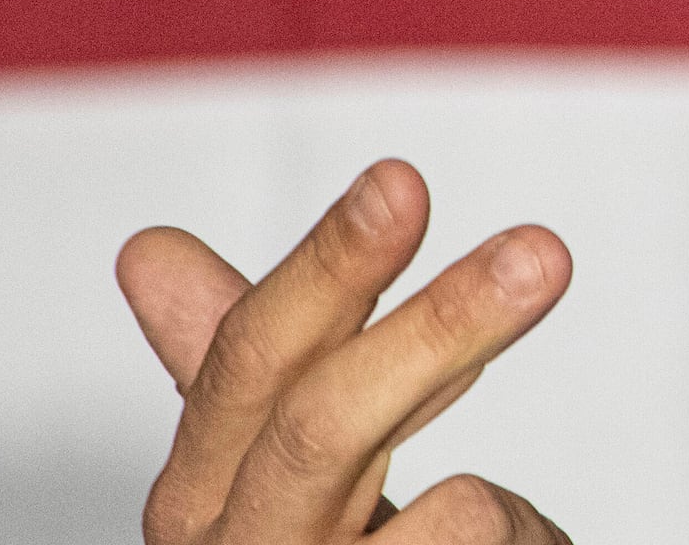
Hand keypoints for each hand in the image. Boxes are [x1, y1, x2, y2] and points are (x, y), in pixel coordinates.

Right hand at [117, 158, 575, 542]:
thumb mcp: (304, 468)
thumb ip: (255, 371)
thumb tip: (145, 250)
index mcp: (204, 501)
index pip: (248, 367)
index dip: (326, 272)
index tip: (402, 180)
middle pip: (319, 428)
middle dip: (432, 328)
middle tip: (544, 251)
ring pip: (445, 514)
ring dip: (505, 501)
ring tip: (503, 531)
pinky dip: (527, 544)